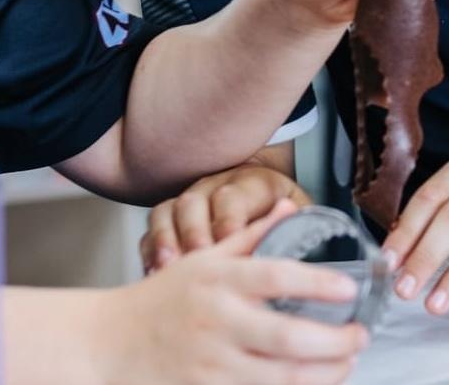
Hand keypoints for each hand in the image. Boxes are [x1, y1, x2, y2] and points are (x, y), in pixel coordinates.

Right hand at [95, 201, 367, 384]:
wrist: (110, 344)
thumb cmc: (164, 298)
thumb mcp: (204, 259)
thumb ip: (250, 235)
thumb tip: (290, 206)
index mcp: (218, 280)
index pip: (275, 277)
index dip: (317, 284)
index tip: (350, 288)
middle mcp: (217, 321)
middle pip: (287, 338)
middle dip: (334, 343)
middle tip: (361, 336)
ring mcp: (212, 363)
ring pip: (281, 378)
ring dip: (324, 374)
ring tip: (348, 362)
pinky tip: (315, 383)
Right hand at [142, 165, 313, 271]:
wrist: (248, 178)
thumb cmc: (269, 202)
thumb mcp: (290, 206)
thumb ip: (290, 218)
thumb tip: (299, 225)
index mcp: (246, 182)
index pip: (232, 197)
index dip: (230, 221)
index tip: (230, 245)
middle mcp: (211, 188)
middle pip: (192, 202)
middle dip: (193, 232)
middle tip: (196, 260)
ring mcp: (186, 203)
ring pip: (166, 212)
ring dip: (166, 239)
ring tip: (167, 267)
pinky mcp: (168, 220)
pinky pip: (150, 229)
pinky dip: (150, 249)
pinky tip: (153, 272)